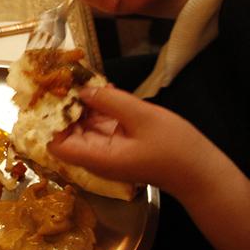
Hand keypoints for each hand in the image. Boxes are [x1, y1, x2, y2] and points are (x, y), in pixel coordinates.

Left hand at [48, 84, 217, 196]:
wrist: (201, 172)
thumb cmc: (175, 148)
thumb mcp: (142, 117)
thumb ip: (110, 101)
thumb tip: (82, 89)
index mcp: (96, 156)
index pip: (55, 143)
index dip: (48, 120)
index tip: (50, 94)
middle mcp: (95, 156)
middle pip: (66, 131)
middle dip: (63, 106)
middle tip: (63, 76)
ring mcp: (106, 150)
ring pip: (82, 125)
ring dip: (81, 104)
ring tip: (80, 76)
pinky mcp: (118, 143)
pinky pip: (100, 124)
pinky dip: (98, 107)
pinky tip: (102, 88)